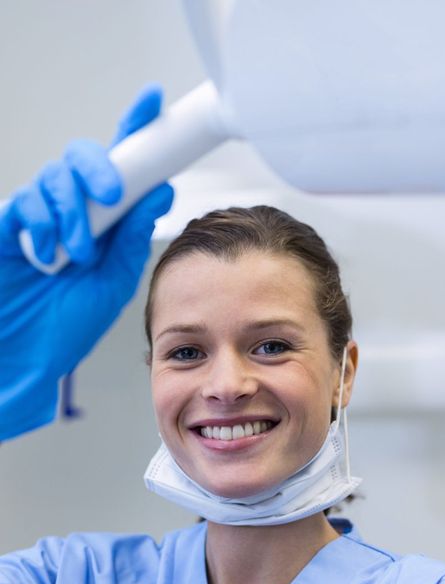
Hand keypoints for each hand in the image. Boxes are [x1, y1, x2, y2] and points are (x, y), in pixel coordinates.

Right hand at [0, 85, 173, 440]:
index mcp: (106, 222)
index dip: (134, 130)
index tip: (151, 100)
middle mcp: (74, 213)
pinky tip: (44, 253)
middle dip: (98, 170)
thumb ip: (133, 236)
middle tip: (109, 194)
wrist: (25, 356)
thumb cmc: (69, 325)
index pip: (122, 167)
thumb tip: (162, 191)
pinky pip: (23, 201)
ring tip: (74, 253)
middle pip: (82, 158)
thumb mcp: (113, 281)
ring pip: (54, 178)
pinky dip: (39, 222)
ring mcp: (38, 217)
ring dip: (70, 211)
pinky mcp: (5, 226)